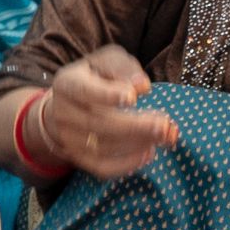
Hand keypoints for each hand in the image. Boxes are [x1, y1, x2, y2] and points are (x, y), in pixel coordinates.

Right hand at [39, 47, 178, 179]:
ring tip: (166, 135)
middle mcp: (63, 113)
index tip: (133, 97)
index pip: (84, 91)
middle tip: (164, 124)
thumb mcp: (105, 61)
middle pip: (99, 123)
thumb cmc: (94, 78)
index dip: (108, 95)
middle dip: (135, 126)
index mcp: (67, 83)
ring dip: (138, 143)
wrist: (65, 105)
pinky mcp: (79, 158)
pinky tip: (149, 153)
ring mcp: (69, 139)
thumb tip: (142, 85)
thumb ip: (122, 68)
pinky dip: (127, 164)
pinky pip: (102, 168)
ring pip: (104, 147)